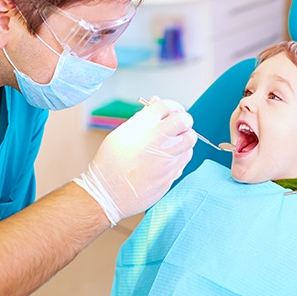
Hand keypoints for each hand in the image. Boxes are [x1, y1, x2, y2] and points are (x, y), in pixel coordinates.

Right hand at [74, 97, 196, 225]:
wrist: (107, 194)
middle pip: (183, 121)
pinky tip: (171, 156)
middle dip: (184, 119)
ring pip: (189, 140)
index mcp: (140, 128)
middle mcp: (154, 141)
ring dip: (185, 137)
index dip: (173, 106)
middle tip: (180, 124)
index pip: (166, 106)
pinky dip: (182, 154)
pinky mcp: (170, 175)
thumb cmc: (110, 163)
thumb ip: (142, 118)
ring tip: (175, 141)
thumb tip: (156, 102)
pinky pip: (185, 158)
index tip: (173, 111)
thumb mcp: (121, 134)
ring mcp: (164, 160)